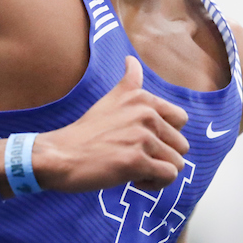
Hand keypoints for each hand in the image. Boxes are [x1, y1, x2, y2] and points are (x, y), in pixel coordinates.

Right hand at [32, 57, 188, 193]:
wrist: (60, 155)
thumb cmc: (86, 132)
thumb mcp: (110, 99)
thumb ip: (129, 81)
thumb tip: (131, 59)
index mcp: (143, 99)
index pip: (181, 119)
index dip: (166, 135)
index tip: (144, 141)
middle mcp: (146, 114)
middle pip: (181, 145)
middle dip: (163, 157)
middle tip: (137, 159)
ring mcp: (142, 138)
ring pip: (177, 163)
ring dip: (158, 172)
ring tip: (135, 170)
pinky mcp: (136, 161)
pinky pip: (168, 176)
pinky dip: (154, 184)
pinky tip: (134, 180)